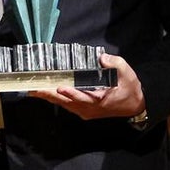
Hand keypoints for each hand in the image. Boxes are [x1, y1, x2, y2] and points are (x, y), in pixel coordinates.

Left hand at [29, 53, 145, 120]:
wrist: (135, 106)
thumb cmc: (130, 89)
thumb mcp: (127, 73)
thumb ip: (114, 64)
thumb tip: (101, 58)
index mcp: (100, 99)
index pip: (83, 96)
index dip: (70, 92)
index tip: (60, 87)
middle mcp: (90, 107)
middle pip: (67, 102)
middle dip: (50, 95)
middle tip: (34, 89)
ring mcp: (86, 111)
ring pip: (65, 105)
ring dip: (50, 98)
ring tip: (35, 91)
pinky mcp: (85, 111)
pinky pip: (68, 106)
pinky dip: (57, 100)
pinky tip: (47, 94)